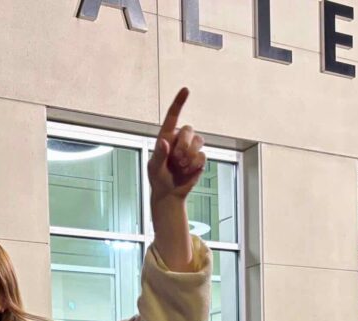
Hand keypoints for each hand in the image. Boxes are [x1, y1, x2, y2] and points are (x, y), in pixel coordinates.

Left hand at [148, 88, 205, 205]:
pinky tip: (188, 172)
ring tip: (181, 167)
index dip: (179, 102)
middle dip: (184, 146)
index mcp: (166, 136)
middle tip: (176, 161)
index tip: (186, 89)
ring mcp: (191, 147)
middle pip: (188, 130)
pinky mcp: (199, 157)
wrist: (169, 193)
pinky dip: (195, 165)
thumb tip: (164, 142)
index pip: (172, 116)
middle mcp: (179, 138)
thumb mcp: (154, 168)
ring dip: (190, 156)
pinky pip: (203, 155)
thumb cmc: (158, 178)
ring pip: (199, 141)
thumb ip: (158, 154)